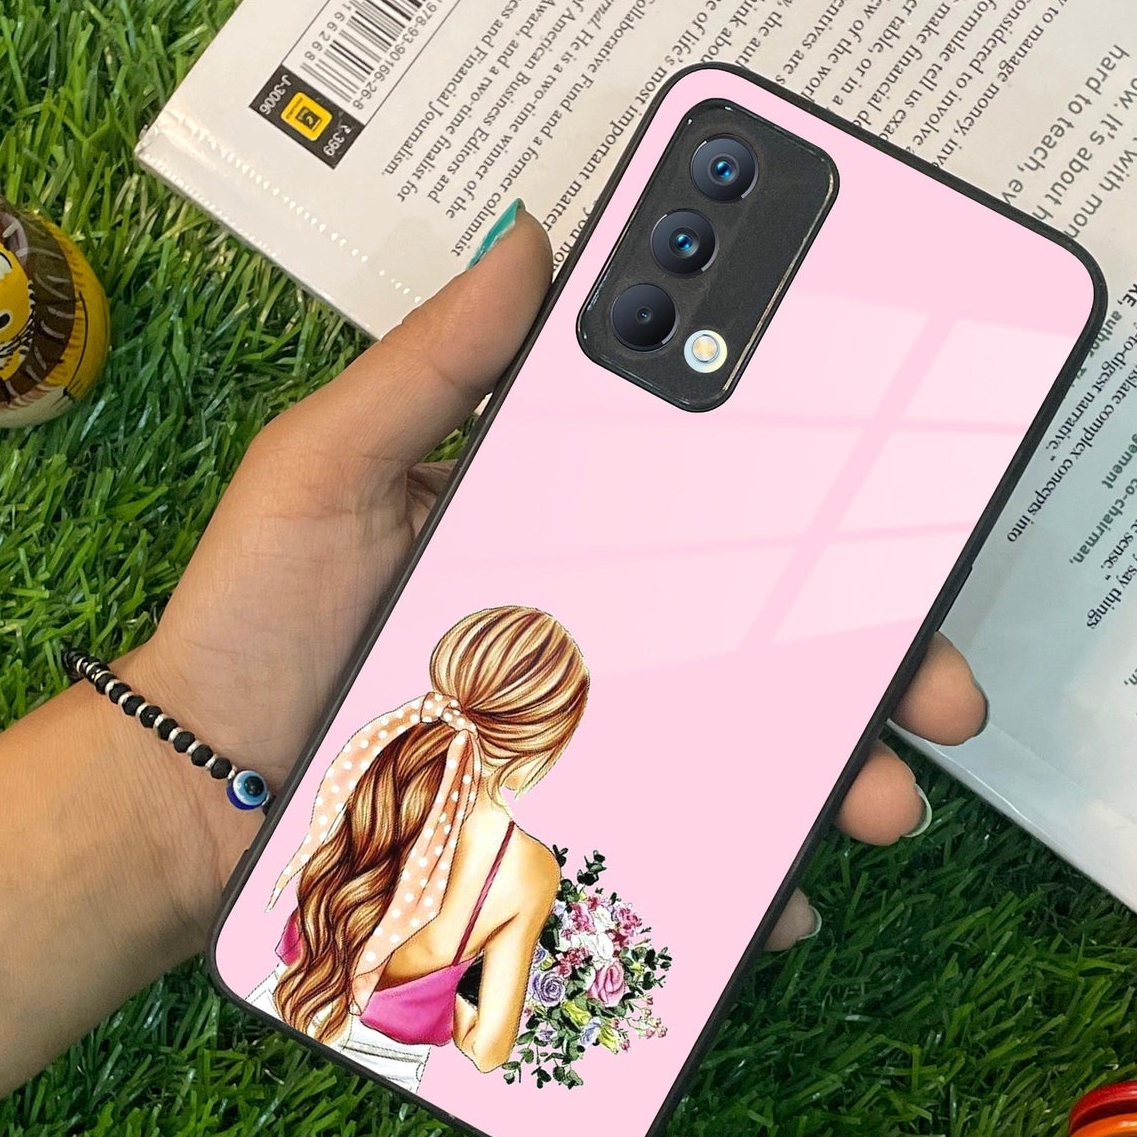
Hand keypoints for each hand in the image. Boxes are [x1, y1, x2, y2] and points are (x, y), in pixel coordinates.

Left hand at [134, 208, 985, 942]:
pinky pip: (682, 854)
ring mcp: (592, 742)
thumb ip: (429, 367)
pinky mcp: (572, 830)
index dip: (820, 516)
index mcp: (566, 540)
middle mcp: (601, 639)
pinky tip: (777, 895)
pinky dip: (743, 876)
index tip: (905, 509)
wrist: (198, 797)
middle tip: (938, 689)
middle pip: (767, 644)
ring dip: (836, 776)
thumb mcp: (330, 470)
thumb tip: (532, 241)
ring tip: (875, 803)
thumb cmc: (254, 625)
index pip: (720, 516)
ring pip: (749, 755)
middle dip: (874, 664)